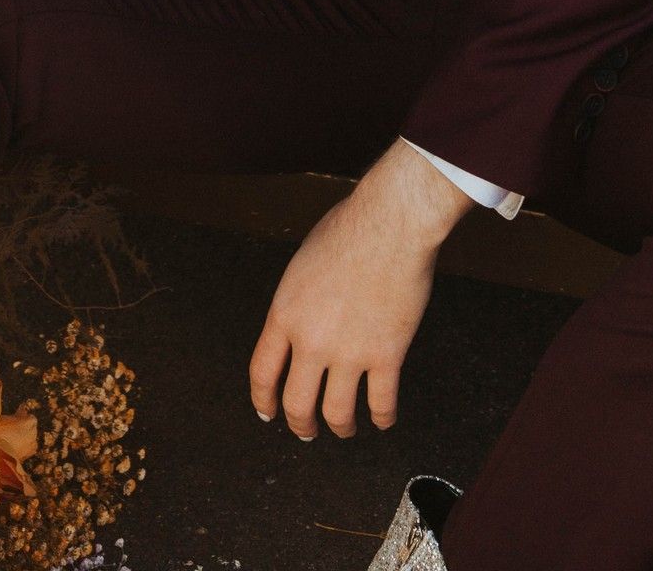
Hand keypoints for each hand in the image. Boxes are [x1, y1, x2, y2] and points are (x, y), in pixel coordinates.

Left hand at [247, 146, 465, 439]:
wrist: (391, 222)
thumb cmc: (349, 228)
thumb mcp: (302, 264)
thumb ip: (296, 301)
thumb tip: (299, 324)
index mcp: (285, 313)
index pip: (262, 372)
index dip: (263, 400)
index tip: (268, 413)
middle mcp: (311, 340)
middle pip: (296, 403)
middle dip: (300, 424)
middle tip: (306, 431)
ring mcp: (349, 352)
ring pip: (337, 414)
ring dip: (341, 427)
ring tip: (345, 428)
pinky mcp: (386, 355)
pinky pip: (381, 402)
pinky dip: (381, 418)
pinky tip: (382, 418)